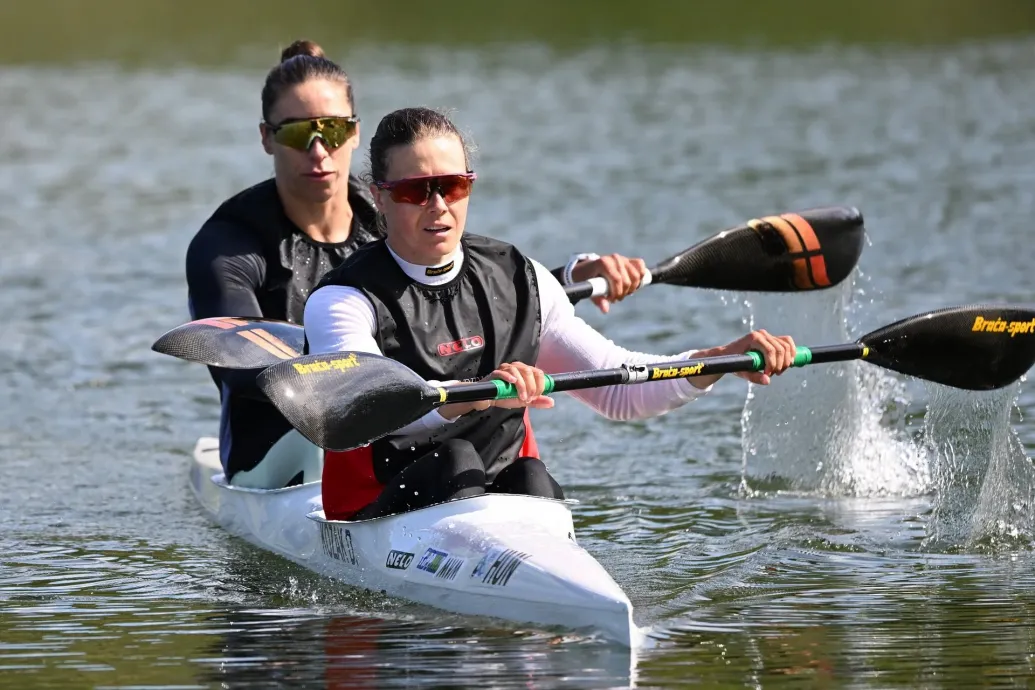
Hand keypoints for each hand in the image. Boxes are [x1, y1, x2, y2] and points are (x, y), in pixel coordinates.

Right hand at [438, 362, 553, 418]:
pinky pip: (502, 371)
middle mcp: (516, 367)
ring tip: (521, 397)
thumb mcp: (523, 401)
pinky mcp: (494, 374)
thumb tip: (552, 402)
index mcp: (525, 372)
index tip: (536, 396)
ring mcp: (505, 369)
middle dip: (531, 386)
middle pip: (529, 371)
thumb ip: (537, 402)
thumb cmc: (504, 397)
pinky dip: (509, 376)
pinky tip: (512, 382)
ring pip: (517, 370)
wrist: (486, 399)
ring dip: (522, 385)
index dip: (540, 385)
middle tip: (528, 399)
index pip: (538, 372)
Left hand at [570, 254, 648, 313]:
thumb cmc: (586, 278)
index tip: (610, 299)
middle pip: (627, 281)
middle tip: (615, 298)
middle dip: (622, 293)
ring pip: (636, 276)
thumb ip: (597, 299)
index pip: (617, 280)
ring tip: (622, 293)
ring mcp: (623, 258)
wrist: (587, 268)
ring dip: (632, 288)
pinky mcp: (629, 260)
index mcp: (603, 263)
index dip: (617, 293)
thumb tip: (606, 310)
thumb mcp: (588, 289)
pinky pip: (641, 266)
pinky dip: (639, 277)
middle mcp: (614, 258)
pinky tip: (631, 285)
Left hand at [685, 330, 796, 388]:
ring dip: (786, 361)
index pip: (770, 350)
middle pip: (780, 349)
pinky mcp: (771, 338)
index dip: (773, 364)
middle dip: (780, 364)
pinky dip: (791, 352)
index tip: (768, 375)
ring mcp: (767, 335)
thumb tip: (767, 381)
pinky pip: (787, 342)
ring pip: (786, 346)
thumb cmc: (733, 363)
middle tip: (774, 375)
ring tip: (778, 371)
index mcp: (753, 338)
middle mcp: (761, 334)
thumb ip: (754, 377)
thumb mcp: (742, 372)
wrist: (729, 355)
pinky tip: (789, 363)